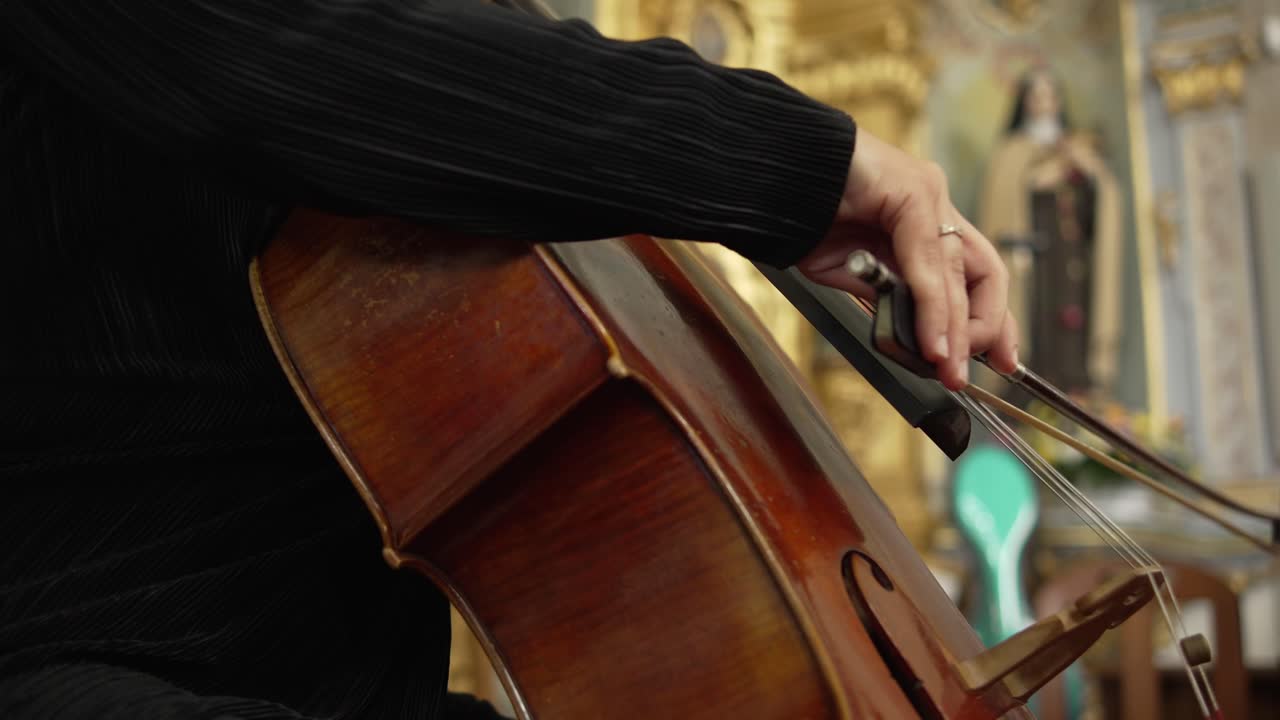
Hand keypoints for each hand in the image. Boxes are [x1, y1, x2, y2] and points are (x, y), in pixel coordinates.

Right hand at [796, 130, 1018, 389]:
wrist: (766, 177)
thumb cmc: (800, 216)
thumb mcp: (850, 270)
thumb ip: (884, 294)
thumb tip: (915, 337)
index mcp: (922, 219)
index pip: (975, 273)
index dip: (989, 319)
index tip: (996, 359)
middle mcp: (934, 202)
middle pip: (983, 272)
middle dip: (982, 330)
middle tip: (966, 374)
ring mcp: (927, 192)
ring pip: (958, 272)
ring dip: (954, 329)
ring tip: (947, 366)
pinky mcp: (913, 191)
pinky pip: (928, 261)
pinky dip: (933, 308)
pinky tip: (932, 341)